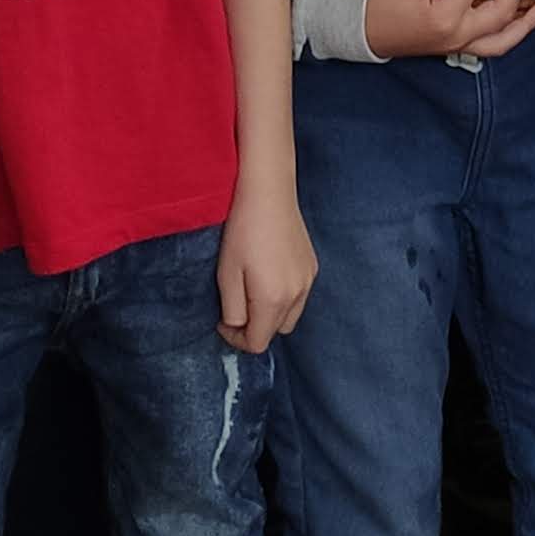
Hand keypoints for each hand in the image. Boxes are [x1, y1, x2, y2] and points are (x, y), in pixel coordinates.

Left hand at [218, 180, 315, 350]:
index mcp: (273, 300)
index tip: (222, 320)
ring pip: (290, 316)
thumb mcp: (226, 275)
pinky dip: (283, 297)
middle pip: (276, 332)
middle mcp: (297, 295)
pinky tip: (269, 274)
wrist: (268, 192)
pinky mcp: (312, 266)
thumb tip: (237, 326)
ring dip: (270, 314)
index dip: (236, 340)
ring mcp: (308, 280)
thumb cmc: (242, 231)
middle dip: (255, 328)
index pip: (258, 343)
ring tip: (252, 289)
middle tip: (236, 306)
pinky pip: (299, 296)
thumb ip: (233, 310)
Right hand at [360, 0, 534, 60]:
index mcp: (447, 16)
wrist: (361, 30)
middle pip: (501, 11)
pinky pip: (491, 46)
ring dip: (526, 24)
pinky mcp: (455, 47)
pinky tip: (519, 21)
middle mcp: (458, 36)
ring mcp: (458, 46)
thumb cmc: (381, 1)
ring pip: (503, 41)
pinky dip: (510, 34)